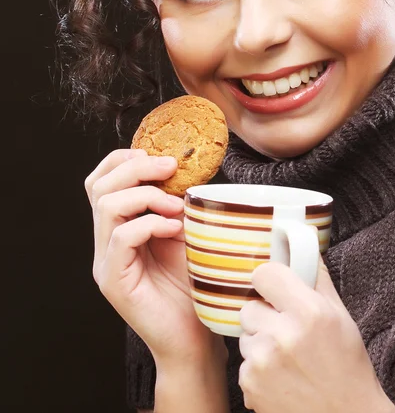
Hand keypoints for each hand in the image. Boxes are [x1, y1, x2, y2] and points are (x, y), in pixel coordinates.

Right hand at [85, 149, 225, 366]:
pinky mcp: (113, 280)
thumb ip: (175, 204)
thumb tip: (185, 169)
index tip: (160, 158)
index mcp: (119, 227)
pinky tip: (174, 229)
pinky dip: (150, 223)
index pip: (102, 180)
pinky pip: (121, 237)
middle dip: (136, 168)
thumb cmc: (195, 284)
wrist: (194, 337)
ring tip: (176, 207)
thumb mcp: (186, 232)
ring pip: (106, 206)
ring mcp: (105, 262)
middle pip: (99, 186)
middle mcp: (106, 242)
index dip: (124, 159)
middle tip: (171, 168)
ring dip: (146, 195)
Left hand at [238, 257, 394, 412]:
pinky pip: (244, 364)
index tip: (274, 287)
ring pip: (245, 336)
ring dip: (260, 342)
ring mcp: (263, 363)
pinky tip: (281, 377)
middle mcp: (282, 335)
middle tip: (285, 329)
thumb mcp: (341, 316)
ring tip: (286, 357)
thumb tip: (304, 245)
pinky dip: (257, 369)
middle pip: (249, 307)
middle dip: (264, 315)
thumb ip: (317, 278)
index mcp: (308, 312)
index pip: (264, 274)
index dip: (269, 279)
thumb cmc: (347, 366)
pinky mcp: (250, 386)